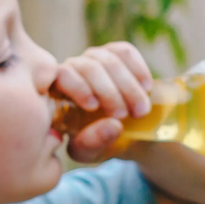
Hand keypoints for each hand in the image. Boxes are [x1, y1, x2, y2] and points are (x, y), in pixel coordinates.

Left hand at [55, 42, 152, 163]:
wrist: (120, 133)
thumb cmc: (95, 143)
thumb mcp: (89, 152)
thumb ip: (92, 143)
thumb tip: (113, 126)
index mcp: (57, 90)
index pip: (61, 75)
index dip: (78, 87)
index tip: (94, 108)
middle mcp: (73, 69)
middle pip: (89, 67)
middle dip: (109, 92)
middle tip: (124, 116)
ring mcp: (94, 58)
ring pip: (109, 60)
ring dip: (128, 86)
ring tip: (141, 110)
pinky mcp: (114, 53)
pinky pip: (125, 51)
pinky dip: (138, 68)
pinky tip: (147, 88)